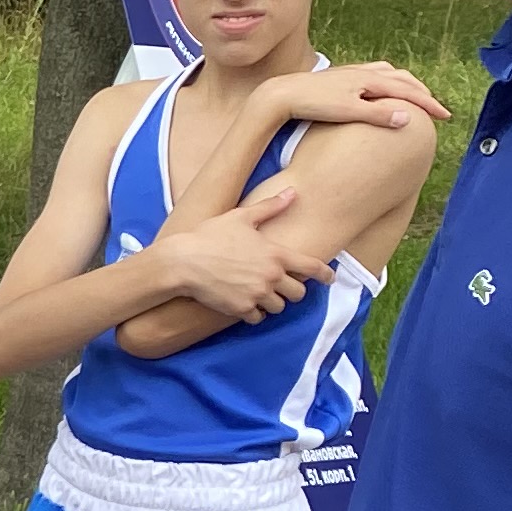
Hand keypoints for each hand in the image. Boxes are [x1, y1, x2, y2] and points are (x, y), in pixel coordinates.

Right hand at [161, 182, 312, 323]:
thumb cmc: (209, 236)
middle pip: (298, 293)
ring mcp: (257, 294)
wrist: (182, 262)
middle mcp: (271, 276)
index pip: (313, 267)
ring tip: (260, 294)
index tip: (329, 279)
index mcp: (276, 254)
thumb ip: (270, 207)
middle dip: (291, 291)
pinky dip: (254, 313)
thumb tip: (293, 192)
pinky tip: (244, 304)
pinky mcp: (241, 309)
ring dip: (272, 302)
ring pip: (278, 307)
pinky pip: (258, 318)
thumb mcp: (241, 217)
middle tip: (281, 287)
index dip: (325, 274)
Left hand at [268, 61, 448, 135]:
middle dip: (421, 93)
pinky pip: (373, 74)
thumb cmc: (314, 104)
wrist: (283, 94)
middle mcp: (364, 73)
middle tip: (436, 108)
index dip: (428, 104)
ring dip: (405, 83)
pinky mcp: (339, 77)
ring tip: (415, 95)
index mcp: (370, 80)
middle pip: (402, 79)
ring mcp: (351, 73)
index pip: (408, 91)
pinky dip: (387, 80)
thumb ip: (377, 115)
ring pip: (388, 73)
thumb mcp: (348, 111)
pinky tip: (381, 88)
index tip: (445, 117)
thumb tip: (408, 118)